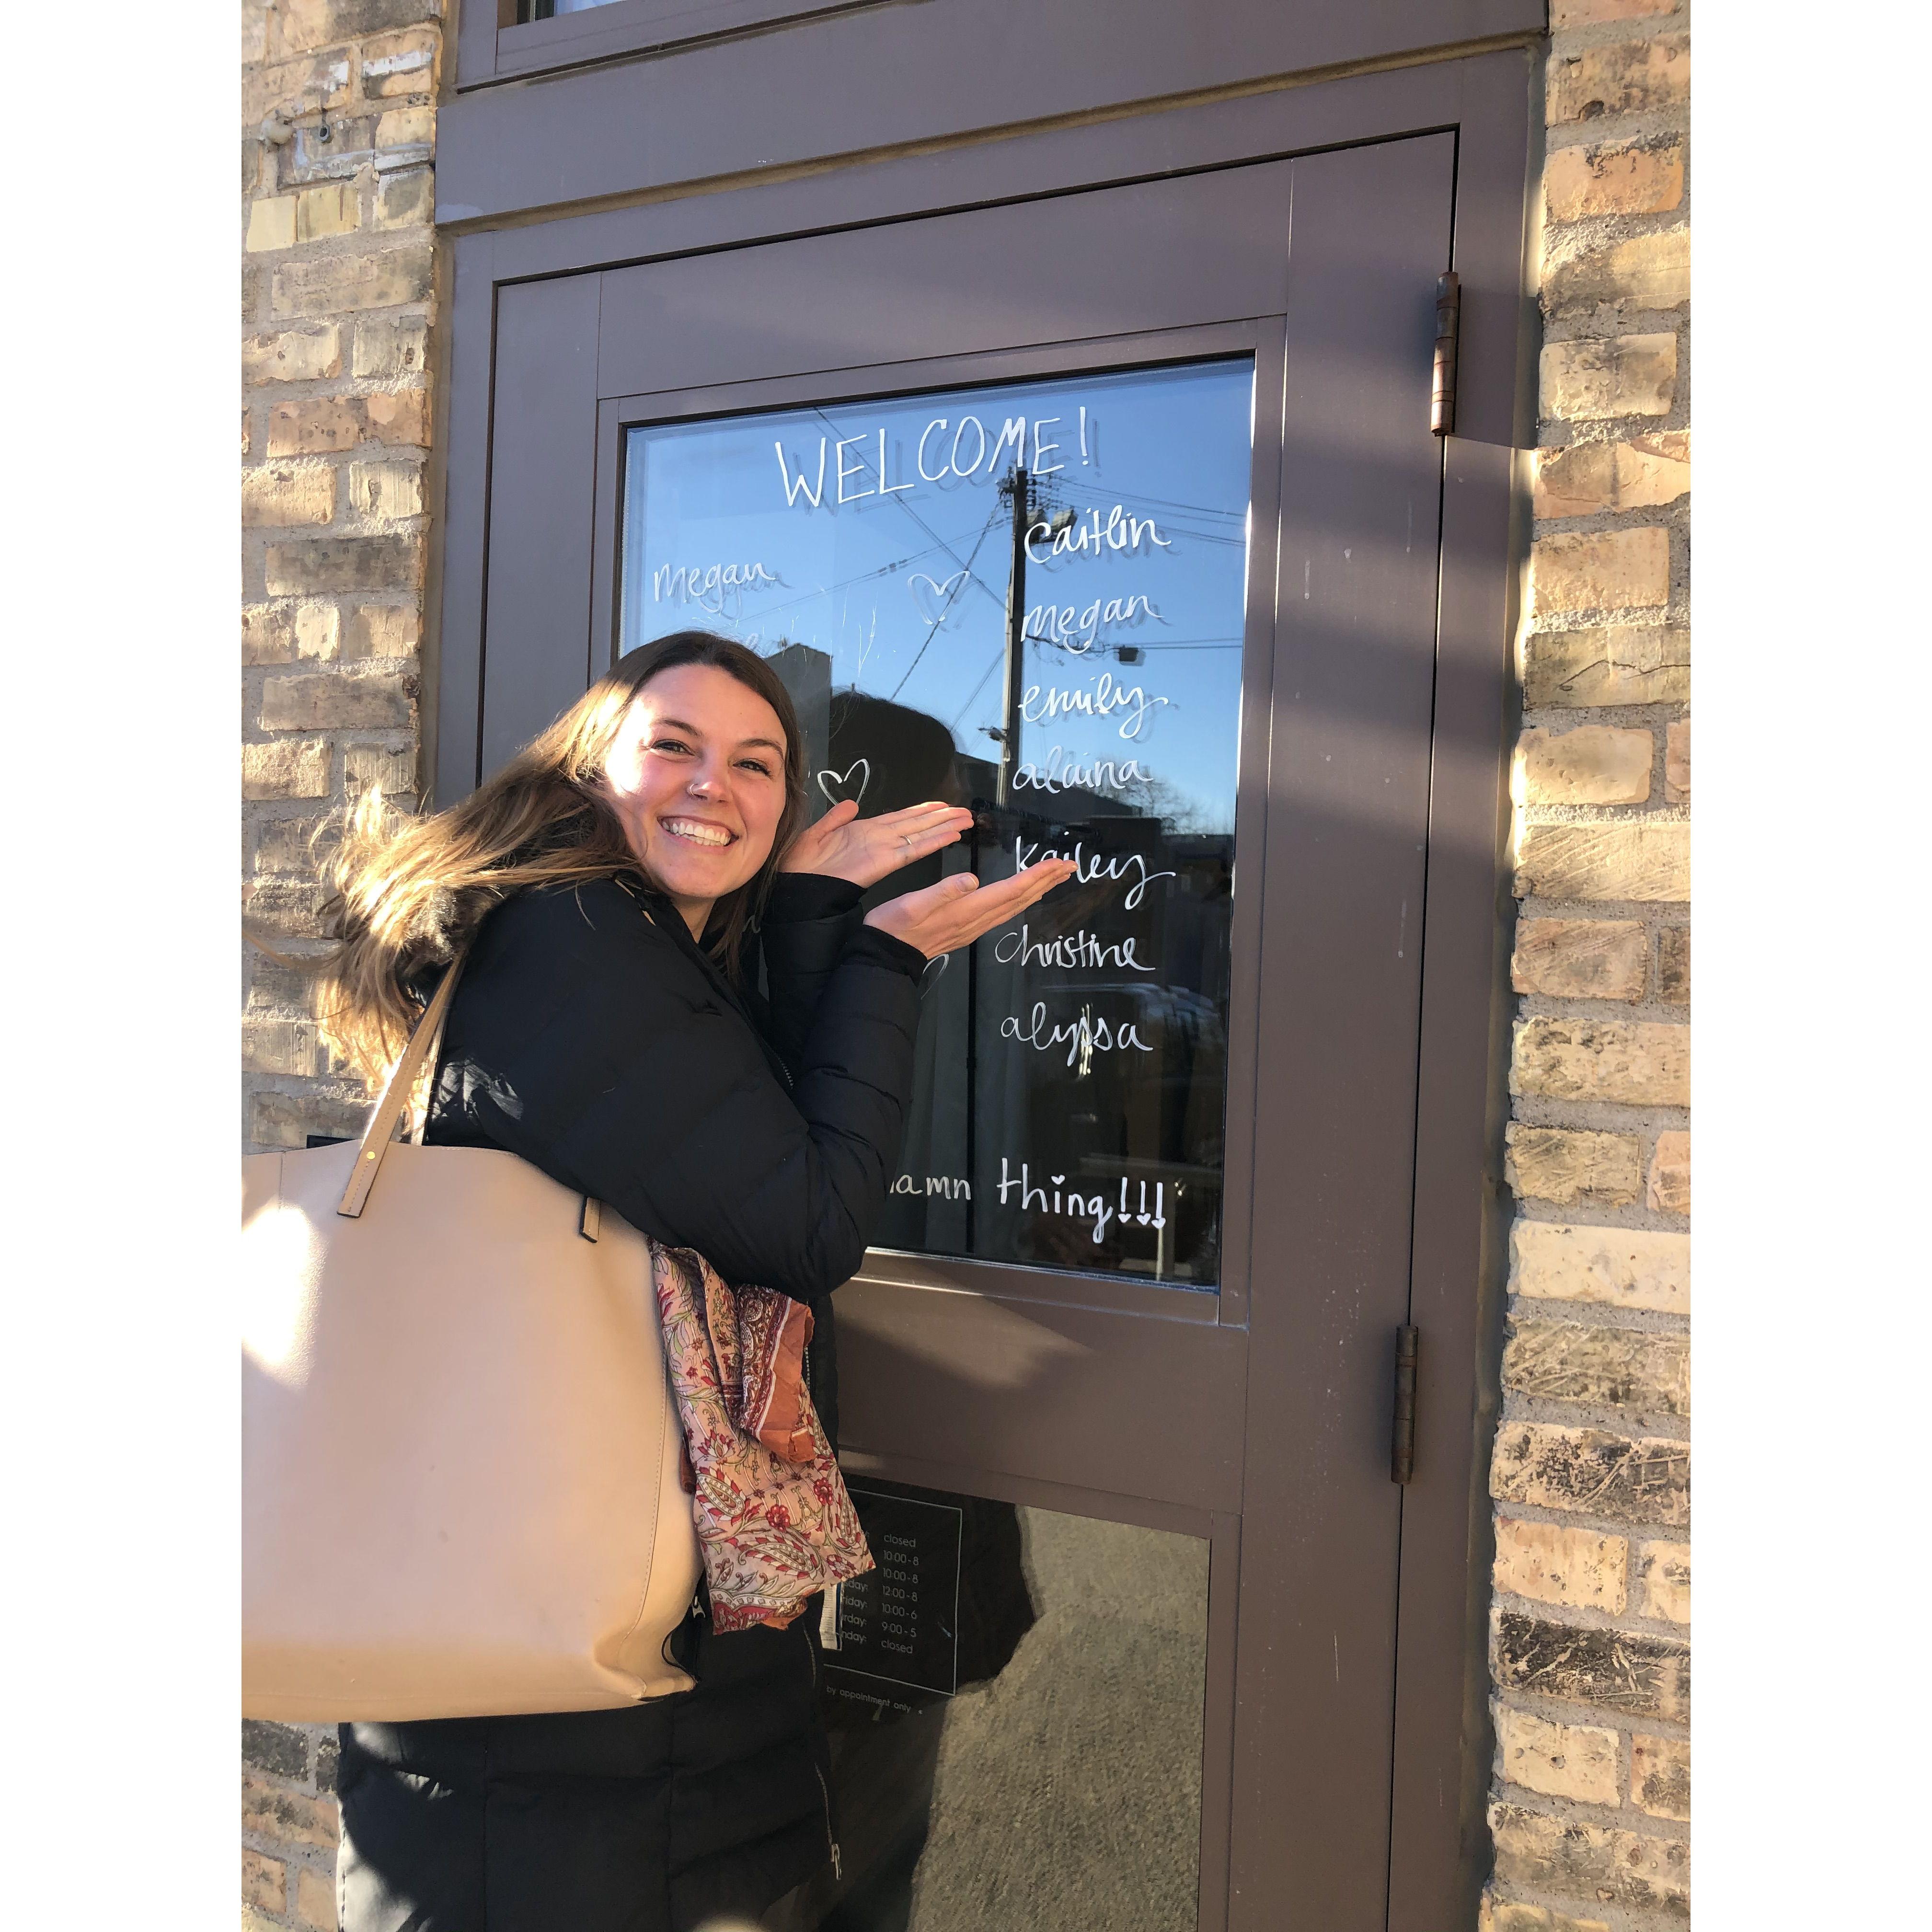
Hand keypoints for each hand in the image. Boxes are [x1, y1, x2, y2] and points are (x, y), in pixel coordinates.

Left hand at [779, 798, 974, 889]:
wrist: (795, 886)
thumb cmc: (801, 864)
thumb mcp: (816, 832)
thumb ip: (835, 818)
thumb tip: (851, 804)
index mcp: (864, 832)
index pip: (899, 819)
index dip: (921, 812)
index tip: (940, 805)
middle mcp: (879, 840)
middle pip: (917, 825)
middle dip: (942, 818)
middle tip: (965, 812)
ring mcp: (884, 850)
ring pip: (920, 835)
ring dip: (944, 827)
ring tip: (966, 819)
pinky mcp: (884, 863)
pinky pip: (912, 850)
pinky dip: (933, 842)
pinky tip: (950, 835)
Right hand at [863, 856, 1079, 959]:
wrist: (885, 954)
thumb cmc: (894, 925)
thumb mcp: (913, 903)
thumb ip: (943, 891)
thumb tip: (971, 880)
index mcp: (967, 909)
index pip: (1011, 889)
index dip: (1037, 876)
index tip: (1059, 863)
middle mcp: (976, 920)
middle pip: (1020, 899)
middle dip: (1046, 881)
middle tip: (1069, 866)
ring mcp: (974, 927)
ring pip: (1014, 907)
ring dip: (1037, 891)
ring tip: (1054, 878)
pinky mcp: (967, 930)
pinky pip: (1004, 913)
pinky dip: (1020, 900)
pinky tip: (1024, 896)